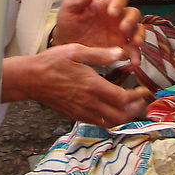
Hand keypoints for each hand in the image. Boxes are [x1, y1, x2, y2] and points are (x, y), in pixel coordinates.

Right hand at [4, 44, 150, 125]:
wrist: (30, 79)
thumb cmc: (52, 62)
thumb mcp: (77, 51)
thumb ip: (101, 54)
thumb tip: (122, 53)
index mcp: (92, 86)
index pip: (123, 99)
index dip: (137, 97)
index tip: (144, 90)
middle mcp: (89, 103)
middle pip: (120, 116)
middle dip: (135, 111)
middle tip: (141, 101)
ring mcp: (81, 111)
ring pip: (109, 123)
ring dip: (123, 117)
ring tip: (130, 108)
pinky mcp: (74, 115)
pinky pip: (96, 122)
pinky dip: (108, 119)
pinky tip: (110, 109)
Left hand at [51, 0, 143, 67]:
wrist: (66, 45)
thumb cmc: (69, 24)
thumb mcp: (69, 10)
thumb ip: (77, 1)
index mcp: (106, 5)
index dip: (118, 4)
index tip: (112, 12)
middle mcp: (117, 18)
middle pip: (133, 14)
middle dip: (131, 20)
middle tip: (124, 28)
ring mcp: (121, 33)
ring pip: (137, 31)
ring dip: (139, 36)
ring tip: (136, 44)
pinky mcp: (121, 48)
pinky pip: (133, 50)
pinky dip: (136, 56)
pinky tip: (134, 62)